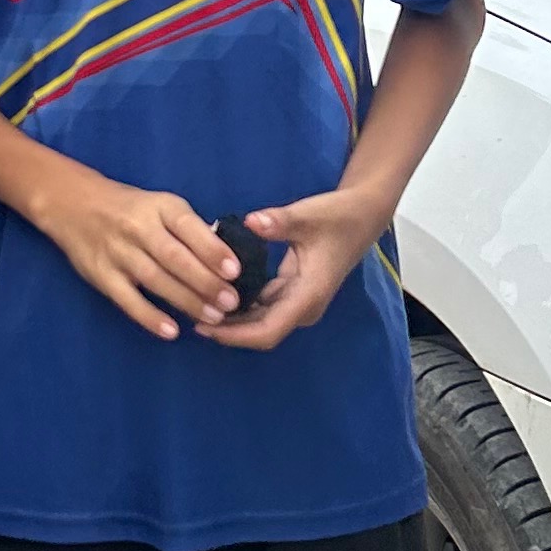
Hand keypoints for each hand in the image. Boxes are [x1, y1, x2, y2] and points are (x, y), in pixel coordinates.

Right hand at [29, 168, 238, 338]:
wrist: (72, 203)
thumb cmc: (130, 208)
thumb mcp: (160, 205)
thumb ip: (188, 229)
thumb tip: (224, 260)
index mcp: (159, 206)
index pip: (189, 227)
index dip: (212, 250)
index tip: (235, 271)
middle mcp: (138, 227)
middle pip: (175, 258)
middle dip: (206, 282)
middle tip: (231, 303)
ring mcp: (118, 252)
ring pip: (156, 280)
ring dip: (186, 301)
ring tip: (213, 317)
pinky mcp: (101, 274)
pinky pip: (127, 299)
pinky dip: (149, 316)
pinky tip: (171, 331)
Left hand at [199, 186, 384, 351]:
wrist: (362, 216)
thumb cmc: (337, 216)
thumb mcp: (308, 215)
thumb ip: (279, 221)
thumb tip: (251, 221)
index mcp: (308, 295)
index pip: (268, 330)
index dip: (235, 335)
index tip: (204, 327)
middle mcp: (302, 306)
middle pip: (260, 332)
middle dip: (226, 330)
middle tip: (188, 316)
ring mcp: (298, 302)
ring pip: (260, 322)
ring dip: (231, 320)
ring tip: (194, 307)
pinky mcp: (292, 294)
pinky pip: (262, 308)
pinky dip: (239, 306)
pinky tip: (214, 294)